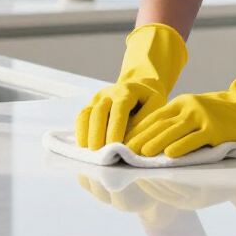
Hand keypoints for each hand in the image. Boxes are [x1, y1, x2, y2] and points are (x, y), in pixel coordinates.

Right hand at [74, 23, 187, 148]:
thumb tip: (131, 140)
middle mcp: (108, 93)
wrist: (138, 84)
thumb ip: (145, 120)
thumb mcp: (156, 103)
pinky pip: (81, 117)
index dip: (115, 127)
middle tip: (98, 152)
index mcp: (126, 91)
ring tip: (89, 152)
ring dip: (86, 133)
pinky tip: (83, 145)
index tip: (114, 145)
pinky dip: (80, 131)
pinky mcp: (90, 106)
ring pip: (86, 114)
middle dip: (97, 132)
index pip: (119, 109)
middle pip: (99, 111)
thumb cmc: (148, 98)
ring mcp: (97, 99)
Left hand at [125, 39, 235, 157]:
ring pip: (174, 131)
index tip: (124, 140)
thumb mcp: (191, 108)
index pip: (154, 116)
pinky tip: (168, 155)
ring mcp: (201, 118)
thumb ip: (174, 118)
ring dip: (156, 143)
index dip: (138, 128)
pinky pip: (194, 139)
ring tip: (141, 154)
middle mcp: (188, 108)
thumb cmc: (214, 112)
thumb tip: (149, 135)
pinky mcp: (214, 130)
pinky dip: (180, 147)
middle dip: (142, 138)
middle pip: (161, 124)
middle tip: (126, 150)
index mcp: (180, 102)